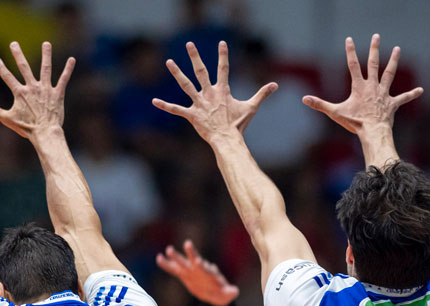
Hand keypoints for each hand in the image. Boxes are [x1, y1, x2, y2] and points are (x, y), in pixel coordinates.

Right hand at [0, 41, 75, 138]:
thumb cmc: (26, 128)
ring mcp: (46, 89)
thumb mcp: (7, 118)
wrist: (45, 133)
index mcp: (20, 93)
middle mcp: (33, 87)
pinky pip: (63, 79)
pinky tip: (72, 59)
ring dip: (46, 55)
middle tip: (13, 44)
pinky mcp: (58, 93)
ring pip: (46, 68)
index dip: (1, 68)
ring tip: (46, 43)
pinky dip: (68, 69)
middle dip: (18, 55)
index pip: (8, 77)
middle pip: (24, 67)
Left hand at [152, 41, 277, 142]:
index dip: (223, 55)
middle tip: (189, 44)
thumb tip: (276, 85)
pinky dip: (165, 105)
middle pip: (201, 71)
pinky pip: (176, 109)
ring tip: (169, 62)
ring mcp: (199, 103)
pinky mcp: (191, 114)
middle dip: (195, 57)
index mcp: (222, 90)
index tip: (222, 43)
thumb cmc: (239, 124)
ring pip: (186, 85)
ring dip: (177, 73)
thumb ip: (262, 94)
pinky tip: (154, 101)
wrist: (227, 139)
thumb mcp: (252, 107)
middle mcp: (209, 93)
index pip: (224, 68)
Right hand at [156, 240, 238, 305]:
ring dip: (176, 257)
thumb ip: (230, 292)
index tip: (198, 261)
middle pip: (194, 260)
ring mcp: (191, 271)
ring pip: (182, 263)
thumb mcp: (228, 294)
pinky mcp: (185, 275)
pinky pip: (174, 269)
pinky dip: (167, 265)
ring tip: (168, 250)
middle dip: (191, 253)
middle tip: (187, 244)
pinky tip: (159, 258)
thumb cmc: (223, 294)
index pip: (205, 268)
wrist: (216, 294)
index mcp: (210, 274)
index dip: (202, 265)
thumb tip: (235, 292)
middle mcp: (200, 270)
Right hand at [302, 34, 422, 135]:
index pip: (353, 65)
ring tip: (397, 49)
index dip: (350, 52)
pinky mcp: (392, 104)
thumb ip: (319, 104)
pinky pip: (404, 98)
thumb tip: (304, 99)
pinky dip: (412, 94)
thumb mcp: (335, 113)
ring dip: (394, 61)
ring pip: (389, 74)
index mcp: (359, 87)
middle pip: (373, 64)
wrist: (372, 132)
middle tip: (376, 36)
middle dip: (374, 49)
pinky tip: (421, 90)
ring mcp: (384, 94)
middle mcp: (373, 86)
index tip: (349, 39)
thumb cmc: (354, 123)